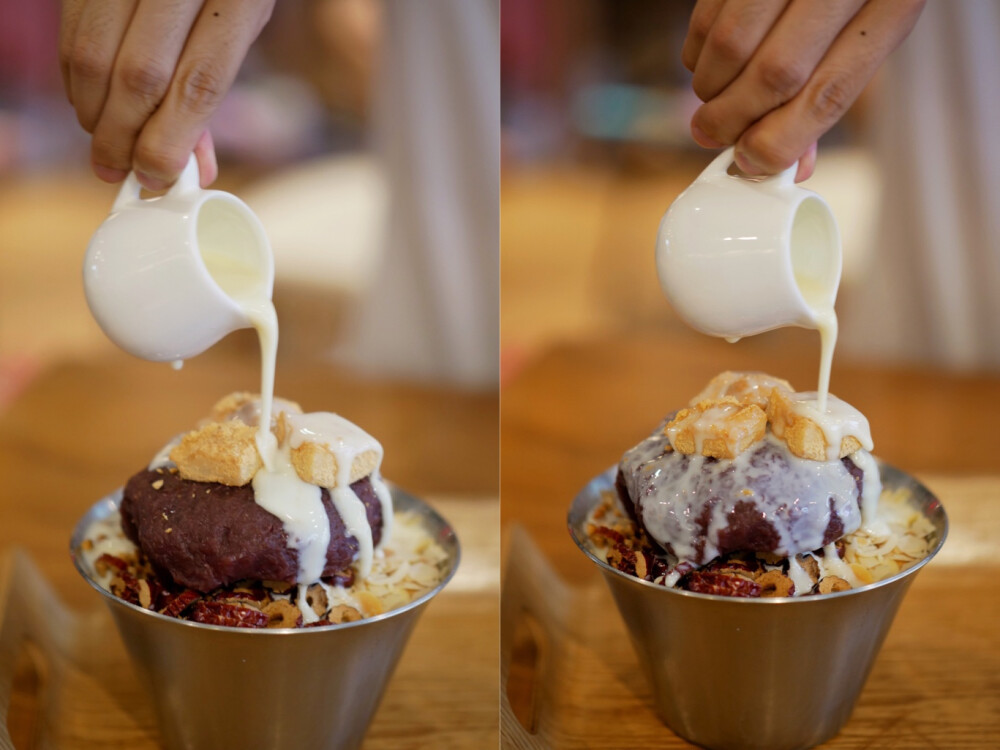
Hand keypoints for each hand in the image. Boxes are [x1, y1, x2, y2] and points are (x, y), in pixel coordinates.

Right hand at [59, 0, 274, 189]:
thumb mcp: (245, 17)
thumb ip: (213, 83)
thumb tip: (192, 167)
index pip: (200, 83)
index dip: (171, 141)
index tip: (156, 177)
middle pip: (139, 76)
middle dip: (124, 137)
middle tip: (117, 171)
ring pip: (93, 54)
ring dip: (94, 113)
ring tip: (105, 142)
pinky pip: (72, 29)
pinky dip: (76, 76)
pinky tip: (91, 100)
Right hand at [681, 0, 923, 180]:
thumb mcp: (868, 28)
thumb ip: (827, 89)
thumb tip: (781, 159)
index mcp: (894, 6)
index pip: (830, 93)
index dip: (783, 140)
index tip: (753, 161)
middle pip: (775, 74)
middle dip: (734, 120)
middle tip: (714, 135)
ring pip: (730, 46)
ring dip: (710, 89)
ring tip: (713, 98)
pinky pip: (707, 16)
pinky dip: (698, 52)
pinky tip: (710, 59)